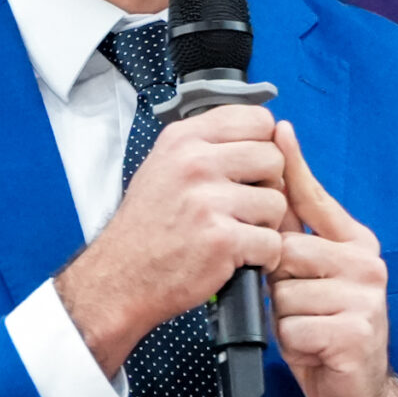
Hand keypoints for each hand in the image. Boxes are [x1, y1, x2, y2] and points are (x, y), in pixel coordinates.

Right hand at [57, 105, 285, 376]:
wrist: (119, 277)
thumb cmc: (147, 226)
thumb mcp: (165, 165)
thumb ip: (211, 144)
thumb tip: (272, 131)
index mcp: (184, 139)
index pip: (259, 120)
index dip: (265, 146)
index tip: (252, 169)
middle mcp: (195, 163)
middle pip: (274, 159)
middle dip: (268, 187)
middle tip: (244, 208)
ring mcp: (208, 202)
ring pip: (278, 202)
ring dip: (265, 226)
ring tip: (236, 235)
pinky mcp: (221, 240)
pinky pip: (272, 242)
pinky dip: (262, 258)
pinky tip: (237, 259)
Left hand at [269, 122, 397, 396]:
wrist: (357, 396)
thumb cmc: (327, 333)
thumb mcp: (309, 282)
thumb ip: (295, 244)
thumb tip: (266, 197)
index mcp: (355, 243)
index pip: (316, 198)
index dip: (294, 166)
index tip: (279, 129)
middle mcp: (366, 264)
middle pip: (287, 250)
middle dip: (277, 284)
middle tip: (297, 307)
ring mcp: (365, 298)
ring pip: (286, 293)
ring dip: (284, 318)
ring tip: (307, 329)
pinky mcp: (356, 332)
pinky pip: (295, 327)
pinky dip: (294, 344)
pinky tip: (314, 350)